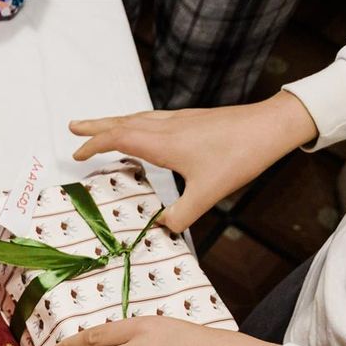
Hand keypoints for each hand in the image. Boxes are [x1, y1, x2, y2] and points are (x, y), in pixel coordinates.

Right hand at [69, 91, 316, 232]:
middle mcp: (167, 126)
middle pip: (122, 122)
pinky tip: (142, 129)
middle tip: (73, 127)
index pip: (118, 138)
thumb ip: (182, 215)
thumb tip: (162, 228)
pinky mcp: (192, 119)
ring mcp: (180, 120)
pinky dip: (136, 122)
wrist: (271, 126)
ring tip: (99, 127)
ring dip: (114, 122)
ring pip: (138, 117)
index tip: (77, 155)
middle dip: (95, 127)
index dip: (94, 146)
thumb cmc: (240, 155)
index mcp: (163, 142)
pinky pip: (153, 118)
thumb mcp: (208, 194)